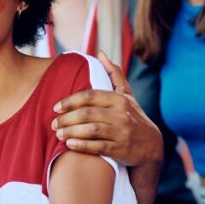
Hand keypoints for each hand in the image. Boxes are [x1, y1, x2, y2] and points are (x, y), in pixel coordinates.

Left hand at [51, 52, 162, 166]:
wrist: (151, 144)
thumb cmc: (133, 116)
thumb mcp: (127, 94)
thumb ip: (114, 74)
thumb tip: (100, 54)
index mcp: (119, 99)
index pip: (90, 96)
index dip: (70, 101)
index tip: (56, 107)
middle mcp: (121, 115)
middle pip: (87, 114)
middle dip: (66, 119)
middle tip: (54, 124)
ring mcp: (121, 133)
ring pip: (91, 130)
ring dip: (71, 132)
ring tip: (59, 134)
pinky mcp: (120, 149)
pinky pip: (98, 147)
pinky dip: (82, 145)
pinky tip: (69, 144)